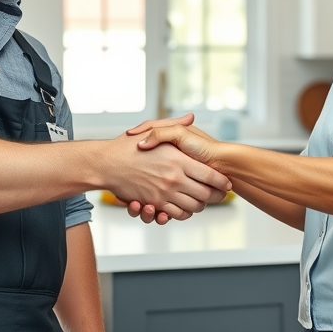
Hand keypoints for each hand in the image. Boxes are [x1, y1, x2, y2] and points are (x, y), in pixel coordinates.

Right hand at [102, 122, 230, 221]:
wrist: (106, 164)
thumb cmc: (127, 146)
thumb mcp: (152, 128)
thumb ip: (175, 124)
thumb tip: (191, 117)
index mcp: (178, 160)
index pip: (210, 176)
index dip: (222, 182)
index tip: (226, 182)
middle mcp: (174, 179)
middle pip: (206, 194)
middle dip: (216, 196)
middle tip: (220, 195)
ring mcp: (164, 193)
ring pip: (193, 207)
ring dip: (201, 205)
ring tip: (203, 200)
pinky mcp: (154, 203)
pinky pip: (177, 214)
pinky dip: (184, 213)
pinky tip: (185, 207)